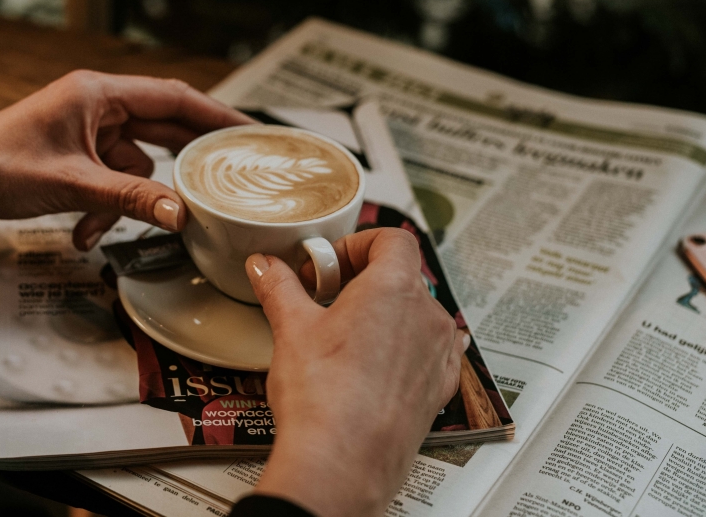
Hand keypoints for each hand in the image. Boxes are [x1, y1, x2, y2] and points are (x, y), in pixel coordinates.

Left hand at [0, 71, 252, 246]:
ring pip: (136, 164)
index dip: (217, 115)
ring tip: (109, 225)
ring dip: (131, 199)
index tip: (250, 132)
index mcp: (98, 93)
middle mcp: (97, 106)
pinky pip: (112, 182)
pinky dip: (106, 208)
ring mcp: (87, 132)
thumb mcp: (72, 184)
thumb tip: (180, 213)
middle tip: (226, 178)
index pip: (175, 97)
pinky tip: (86, 232)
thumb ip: (131, 198)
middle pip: (162, 128)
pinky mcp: (77, 157)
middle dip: (185, 160)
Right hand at [245, 228, 466, 516]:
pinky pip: (429, 351)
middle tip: (328, 297)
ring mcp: (438, 354)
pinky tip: (373, 364)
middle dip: (364, 279)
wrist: (341, 465)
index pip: (392, 239)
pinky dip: (403, 347)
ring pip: (416, 314)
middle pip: (403, 275)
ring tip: (345, 336)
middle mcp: (426, 316)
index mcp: (394, 288)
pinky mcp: (438, 389)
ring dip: (384, 314)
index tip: (329, 264)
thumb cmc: (324, 400)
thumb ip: (279, 286)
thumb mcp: (291, 328)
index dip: (357, 243)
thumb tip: (267, 267)